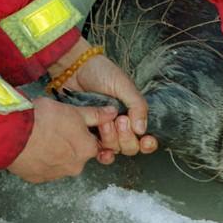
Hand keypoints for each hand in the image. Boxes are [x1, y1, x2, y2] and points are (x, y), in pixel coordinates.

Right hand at [7, 97, 116, 182]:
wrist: (10, 134)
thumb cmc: (43, 120)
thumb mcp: (74, 111)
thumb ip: (96, 115)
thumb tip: (113, 113)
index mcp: (87, 150)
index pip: (95, 145)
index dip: (86, 134)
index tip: (75, 127)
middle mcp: (74, 167)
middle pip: (78, 155)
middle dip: (70, 144)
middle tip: (56, 129)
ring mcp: (55, 175)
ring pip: (60, 162)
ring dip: (55, 153)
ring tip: (42, 136)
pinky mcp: (37, 178)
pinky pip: (43, 169)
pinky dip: (40, 160)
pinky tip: (33, 146)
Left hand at [48, 38, 156, 162]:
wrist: (74, 69)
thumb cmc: (101, 72)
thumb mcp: (124, 86)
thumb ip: (137, 106)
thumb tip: (142, 130)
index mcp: (132, 114)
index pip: (144, 137)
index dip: (147, 143)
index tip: (146, 139)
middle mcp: (120, 126)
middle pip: (130, 146)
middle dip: (127, 137)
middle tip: (120, 120)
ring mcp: (103, 131)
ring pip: (114, 149)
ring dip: (112, 139)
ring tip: (105, 122)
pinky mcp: (87, 134)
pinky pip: (97, 150)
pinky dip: (101, 153)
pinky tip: (101, 150)